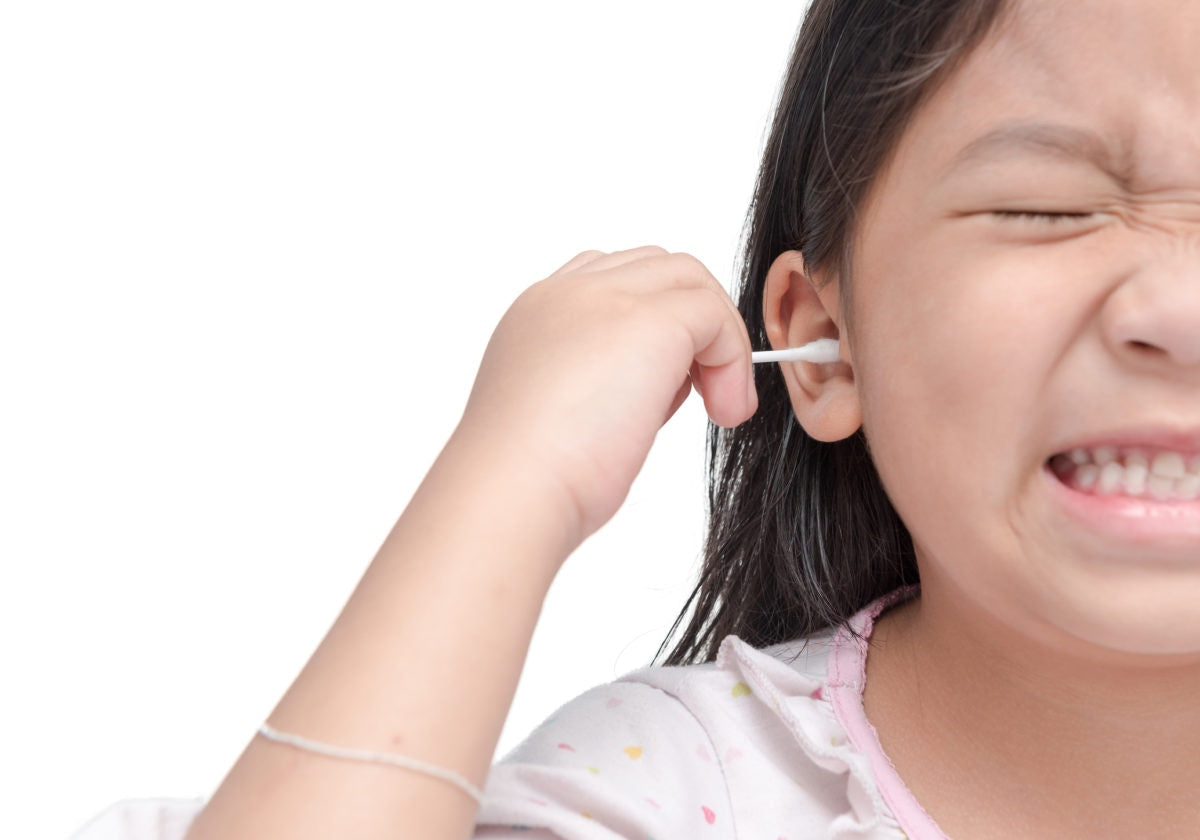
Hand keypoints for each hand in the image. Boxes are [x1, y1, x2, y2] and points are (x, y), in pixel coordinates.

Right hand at [454, 246, 756, 546]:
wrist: (511, 490)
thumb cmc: (529, 477)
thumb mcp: (560, 412)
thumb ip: (602, 379)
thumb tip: (656, 384)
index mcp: (538, 313)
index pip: (611, 280)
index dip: (651, 320)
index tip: (662, 384)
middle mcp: (565, 293)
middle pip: (657, 268)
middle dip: (692, 323)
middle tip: (701, 394)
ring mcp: (605, 298)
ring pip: (690, 279)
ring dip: (717, 338)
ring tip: (718, 404)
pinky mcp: (650, 322)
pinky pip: (715, 313)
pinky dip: (733, 359)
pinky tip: (723, 410)